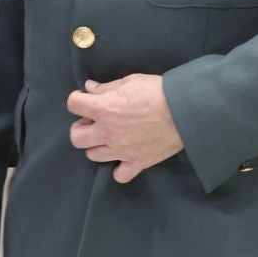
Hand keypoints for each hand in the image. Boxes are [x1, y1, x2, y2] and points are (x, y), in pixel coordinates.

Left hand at [66, 75, 183, 183]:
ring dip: (96, 145)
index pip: (73, 105)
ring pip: (93, 155)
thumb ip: (107, 87)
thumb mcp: (130, 81)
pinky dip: (118, 169)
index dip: (77, 99)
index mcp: (104, 109)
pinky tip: (123, 157)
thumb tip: (90, 88)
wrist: (184, 110)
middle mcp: (107, 132)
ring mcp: (121, 150)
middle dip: (80, 127)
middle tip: (92, 121)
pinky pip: (119, 175)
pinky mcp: (137, 162)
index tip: (84, 98)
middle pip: (76, 137)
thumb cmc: (158, 91)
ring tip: (107, 137)